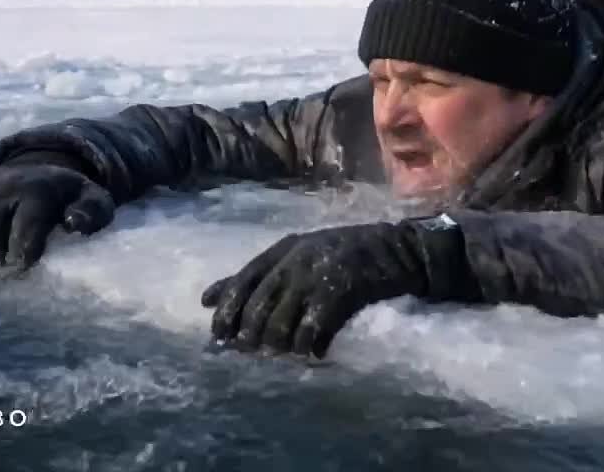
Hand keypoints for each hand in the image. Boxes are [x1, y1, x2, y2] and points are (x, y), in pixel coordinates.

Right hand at [0, 162, 114, 268]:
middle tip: (6, 267)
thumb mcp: (93, 200)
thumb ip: (92, 213)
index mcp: (38, 191)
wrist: (40, 167)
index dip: (24, 255)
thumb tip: (73, 224)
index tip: (27, 265)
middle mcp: (4, 188)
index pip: (24, 230)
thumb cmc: (68, 196)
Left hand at [200, 222, 436, 357]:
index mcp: (283, 249)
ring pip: (280, 323)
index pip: (243, 281)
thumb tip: (206, 299)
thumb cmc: (344, 253)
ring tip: (284, 355)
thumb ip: (255, 275)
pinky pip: (310, 331)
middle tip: (250, 353)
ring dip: (278, 346)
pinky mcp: (339, 294)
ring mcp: (317, 277)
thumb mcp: (297, 254)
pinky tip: (313, 354)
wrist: (397, 249)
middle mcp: (295, 261)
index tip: (216, 336)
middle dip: (249, 335)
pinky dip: (307, 347)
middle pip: (258, 306)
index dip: (227, 311)